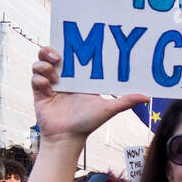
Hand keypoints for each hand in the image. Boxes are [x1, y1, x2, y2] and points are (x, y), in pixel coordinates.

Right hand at [32, 47, 147, 141]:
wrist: (67, 138)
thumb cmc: (87, 124)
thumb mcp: (108, 109)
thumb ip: (125, 101)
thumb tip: (147, 97)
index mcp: (78, 78)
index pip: (71, 56)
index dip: (69, 47)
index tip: (73, 42)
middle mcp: (63, 79)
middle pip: (51, 55)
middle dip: (51, 51)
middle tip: (58, 56)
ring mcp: (50, 84)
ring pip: (40, 63)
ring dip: (44, 65)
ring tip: (54, 75)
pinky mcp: (39, 93)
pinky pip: (34, 78)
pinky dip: (39, 79)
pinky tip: (48, 87)